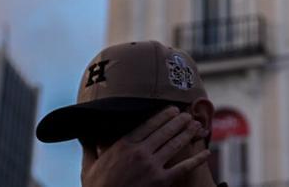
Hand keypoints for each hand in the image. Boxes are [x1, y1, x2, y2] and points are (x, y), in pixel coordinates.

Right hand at [81, 107, 209, 186]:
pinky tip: (206, 153)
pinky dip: (196, 159)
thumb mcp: (88, 168)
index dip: (163, 115)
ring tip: (196, 126)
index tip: (172, 109)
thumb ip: (89, 147)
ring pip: (175, 144)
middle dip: (179, 121)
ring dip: (188, 133)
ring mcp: (152, 167)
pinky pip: (183, 167)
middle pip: (165, 131)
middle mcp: (139, 153)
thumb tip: (83, 132)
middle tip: (188, 115)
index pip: (148, 124)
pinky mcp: (161, 181)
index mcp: (123, 146)